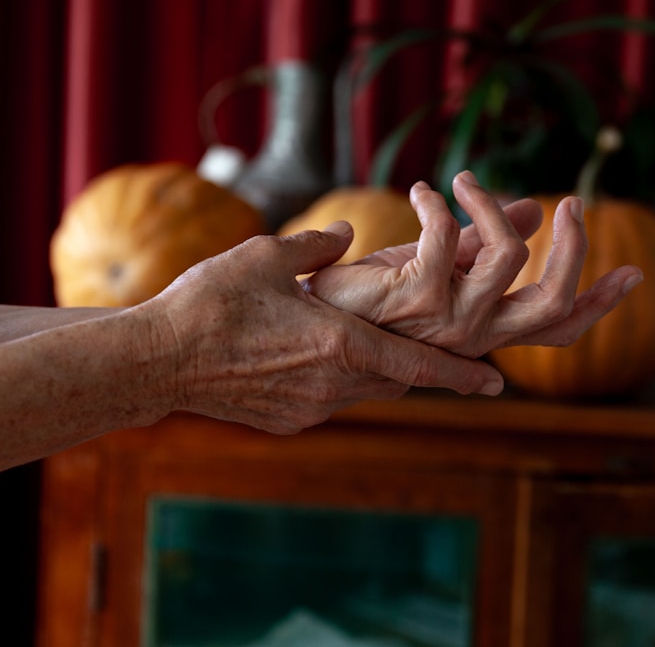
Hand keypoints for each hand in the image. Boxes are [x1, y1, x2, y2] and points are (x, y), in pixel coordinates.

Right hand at [139, 228, 504, 433]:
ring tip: (387, 351)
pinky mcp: (286, 420)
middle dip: (428, 368)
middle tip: (457, 358)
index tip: (498, 383)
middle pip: (398, 379)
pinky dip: (342, 382)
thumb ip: (318, 245)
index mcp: (341, 341)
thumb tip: (348, 234)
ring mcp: (310, 408)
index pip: (419, 364)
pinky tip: (324, 363)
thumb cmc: (210, 301)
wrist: (156, 360)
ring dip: (383, 373)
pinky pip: (331, 401)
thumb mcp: (267, 256)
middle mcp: (334, 383)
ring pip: (367, 392)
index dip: (462, 374)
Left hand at [303, 171, 643, 358]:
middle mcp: (480, 335)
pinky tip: (421, 193)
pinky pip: (450, 236)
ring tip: (462, 181)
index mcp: (490, 331)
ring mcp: (452, 321)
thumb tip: (530, 210)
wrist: (318, 319)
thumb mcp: (444, 266)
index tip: (633, 272)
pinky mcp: (420, 296)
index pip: (559, 328)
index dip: (601, 303)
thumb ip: (486, 244)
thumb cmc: (376, 295)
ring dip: (490, 204)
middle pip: (555, 301)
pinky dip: (438, 204)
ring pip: (511, 254)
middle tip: (572, 203)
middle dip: (575, 248)